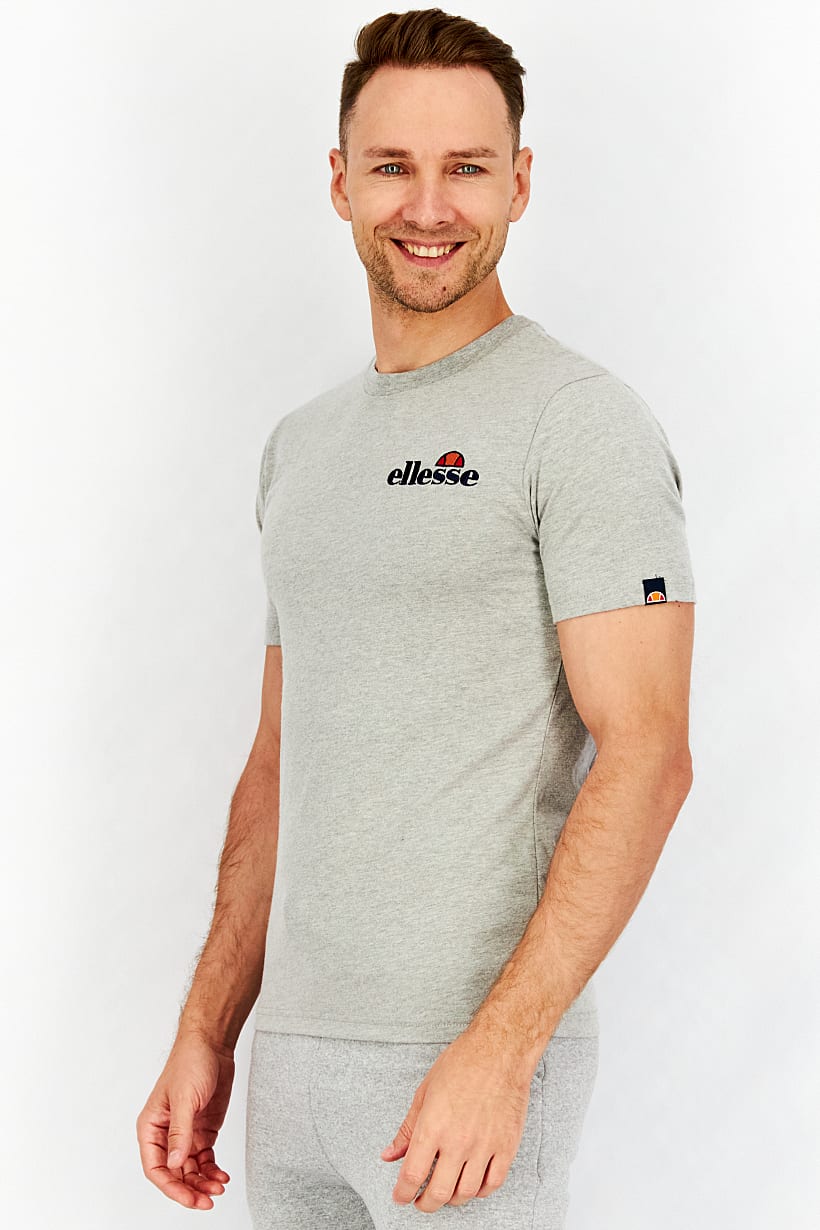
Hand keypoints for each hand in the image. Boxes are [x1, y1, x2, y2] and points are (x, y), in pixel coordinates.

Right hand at [136, 1029, 234, 1210]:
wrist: (212, 1043)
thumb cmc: (190, 1061)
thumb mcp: (184, 1098)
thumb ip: (180, 1133)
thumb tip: (176, 1164)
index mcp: (151, 1126)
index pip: (155, 1167)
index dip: (170, 1187)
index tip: (188, 1198)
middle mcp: (166, 1134)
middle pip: (174, 1174)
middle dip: (190, 1189)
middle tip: (208, 1200)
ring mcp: (186, 1133)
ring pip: (190, 1170)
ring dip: (203, 1182)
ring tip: (218, 1188)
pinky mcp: (203, 1130)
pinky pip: (205, 1159)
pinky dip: (212, 1170)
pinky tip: (221, 1176)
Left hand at [379, 1027, 535, 1211]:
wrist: (500, 1050)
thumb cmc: (462, 1063)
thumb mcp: (425, 1092)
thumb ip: (407, 1128)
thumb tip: (390, 1154)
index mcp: (433, 1127)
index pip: (412, 1175)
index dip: (402, 1193)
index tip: (400, 1196)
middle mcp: (458, 1142)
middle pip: (438, 1193)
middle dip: (424, 1204)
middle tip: (420, 1201)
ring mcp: (485, 1146)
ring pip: (466, 1193)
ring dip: (451, 1200)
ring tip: (445, 1192)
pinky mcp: (506, 1146)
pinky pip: (492, 1183)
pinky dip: (480, 1191)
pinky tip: (472, 1184)